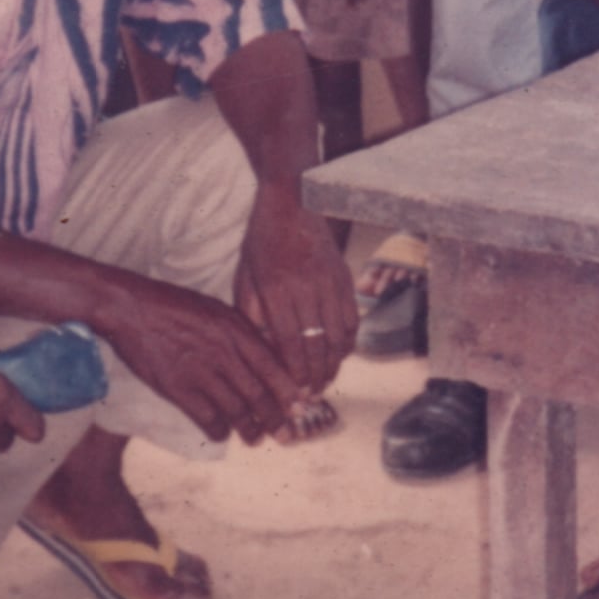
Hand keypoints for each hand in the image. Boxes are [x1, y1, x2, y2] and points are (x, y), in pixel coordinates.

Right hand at [100, 276, 296, 444]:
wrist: (132, 309)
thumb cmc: (175, 306)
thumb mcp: (216, 310)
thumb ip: (241, 333)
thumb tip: (264, 358)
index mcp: (236, 330)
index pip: (273, 366)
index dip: (289, 392)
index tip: (301, 408)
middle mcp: (224, 353)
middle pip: (258, 393)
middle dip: (275, 418)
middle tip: (286, 435)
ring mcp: (201, 372)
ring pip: (236, 410)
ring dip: (249, 429)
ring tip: (256, 438)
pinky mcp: (178, 390)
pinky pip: (207, 418)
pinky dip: (218, 430)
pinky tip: (222, 434)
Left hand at [234, 181, 357, 393]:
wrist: (293, 202)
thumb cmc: (262, 241)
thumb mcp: (245, 276)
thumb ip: (252, 314)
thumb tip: (263, 350)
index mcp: (277, 289)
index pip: (292, 343)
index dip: (296, 372)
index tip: (295, 392)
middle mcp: (307, 288)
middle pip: (318, 345)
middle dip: (316, 376)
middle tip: (311, 396)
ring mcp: (331, 282)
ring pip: (339, 335)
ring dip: (334, 364)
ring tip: (325, 382)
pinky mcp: (346, 277)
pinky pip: (352, 318)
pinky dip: (348, 341)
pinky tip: (339, 355)